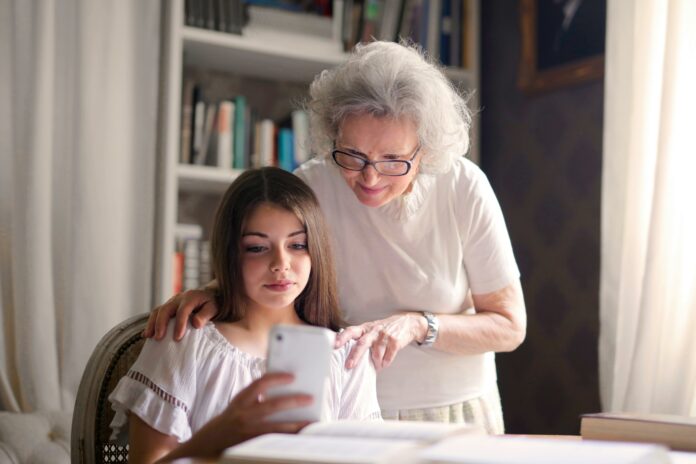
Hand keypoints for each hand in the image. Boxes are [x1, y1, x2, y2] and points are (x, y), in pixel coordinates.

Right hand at [143, 288, 219, 340]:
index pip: (182, 311)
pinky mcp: (168, 307)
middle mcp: (179, 298)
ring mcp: (172, 302)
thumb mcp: (213, 308)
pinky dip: (151, 323)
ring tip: (149, 337)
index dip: (179, 324)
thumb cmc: (212, 304)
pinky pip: (156, 313)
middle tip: (159, 338)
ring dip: (152, 324)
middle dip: (161, 324)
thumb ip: (206, 315)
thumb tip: (196, 324)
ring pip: (158, 311)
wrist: (210, 295)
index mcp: (191, 297)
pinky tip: (147, 335)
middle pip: (165, 309)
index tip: (177, 338)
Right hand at [162, 373, 313, 460]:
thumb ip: (255, 399)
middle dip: (293, 401)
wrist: (207, 444)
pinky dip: (286, 439)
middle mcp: (243, 415)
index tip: (292, 376)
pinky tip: (299, 436)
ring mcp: (246, 432)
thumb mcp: (238, 406)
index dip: (276, 378)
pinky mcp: (250, 446)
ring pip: (275, 428)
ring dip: (295, 424)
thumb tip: (282, 392)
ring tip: (311, 421)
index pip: (259, 384)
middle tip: (310, 398)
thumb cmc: (229, 421)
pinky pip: (273, 441)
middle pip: (272, 406)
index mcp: (240, 401)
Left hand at [334, 313, 426, 370]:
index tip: (335, 345)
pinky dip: (385, 363)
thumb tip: (347, 355)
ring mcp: (385, 335)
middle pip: (362, 343)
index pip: (351, 331)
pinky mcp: (395, 341)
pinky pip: (388, 357)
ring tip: (376, 366)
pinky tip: (384, 363)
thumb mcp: (371, 329)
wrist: (407, 323)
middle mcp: (374, 331)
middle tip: (349, 366)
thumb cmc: (384, 329)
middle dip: (355, 356)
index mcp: (365, 328)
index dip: (342, 337)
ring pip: (376, 354)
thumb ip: (361, 339)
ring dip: (375, 363)